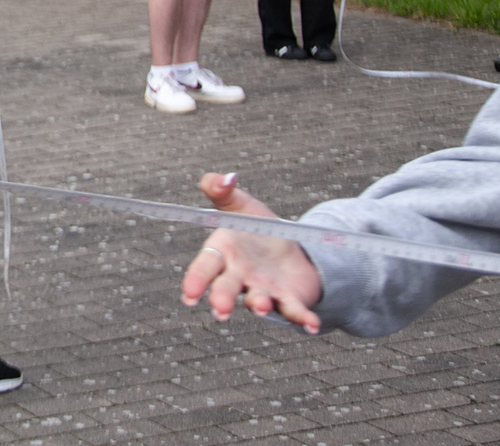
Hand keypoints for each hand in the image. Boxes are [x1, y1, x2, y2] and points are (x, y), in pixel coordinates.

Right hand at [180, 172, 323, 334]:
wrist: (291, 247)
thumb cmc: (257, 228)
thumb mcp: (241, 205)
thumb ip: (223, 190)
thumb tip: (226, 177)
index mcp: (223, 252)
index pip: (205, 266)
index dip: (196, 280)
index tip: (189, 295)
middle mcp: (238, 276)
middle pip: (227, 287)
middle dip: (222, 297)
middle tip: (220, 309)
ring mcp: (263, 290)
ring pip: (257, 300)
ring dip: (258, 305)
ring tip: (259, 306)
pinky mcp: (289, 300)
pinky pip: (294, 310)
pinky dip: (303, 318)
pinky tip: (312, 325)